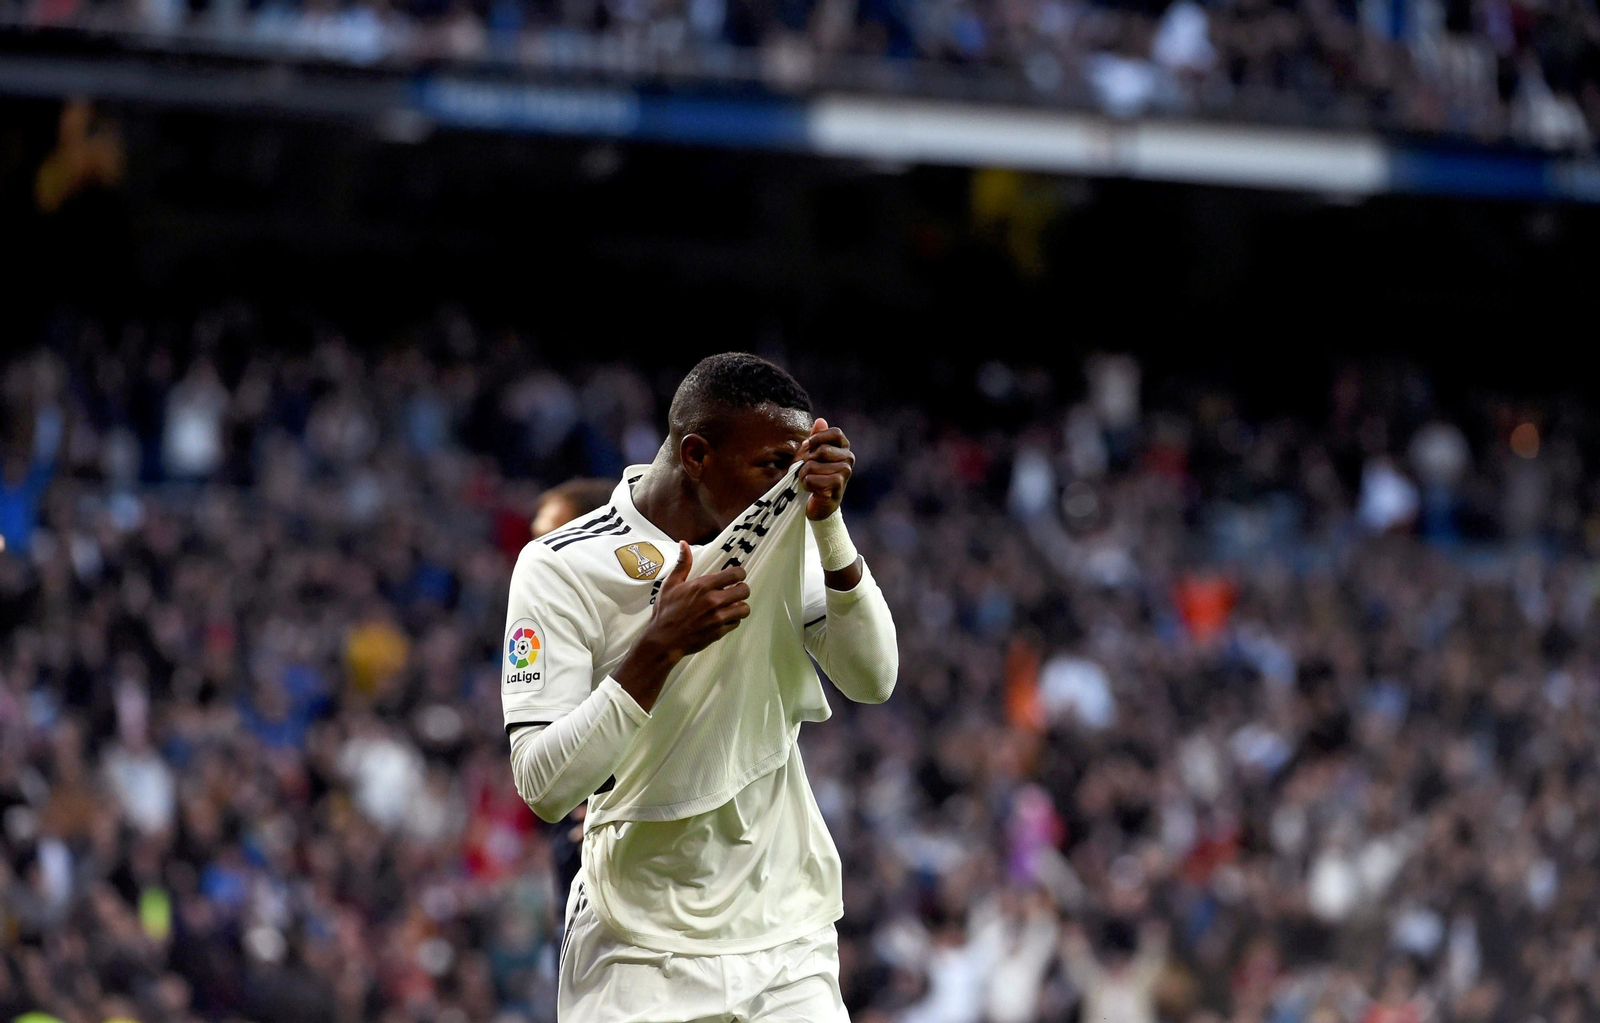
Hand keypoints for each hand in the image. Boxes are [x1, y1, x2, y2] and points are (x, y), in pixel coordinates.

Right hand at [614, 542, 749, 710]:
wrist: (663, 639)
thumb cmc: (666, 611)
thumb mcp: (671, 584)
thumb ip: (682, 564)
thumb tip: (684, 544)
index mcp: (703, 586)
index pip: (735, 574)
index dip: (739, 573)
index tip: (735, 576)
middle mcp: (714, 600)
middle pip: (744, 590)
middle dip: (741, 589)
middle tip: (735, 591)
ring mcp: (718, 617)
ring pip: (744, 608)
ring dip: (740, 606)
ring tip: (732, 605)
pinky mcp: (719, 631)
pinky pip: (736, 623)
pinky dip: (733, 620)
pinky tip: (724, 618)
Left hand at [797, 418, 854, 519]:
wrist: (818, 504)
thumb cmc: (814, 476)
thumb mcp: (811, 455)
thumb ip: (816, 438)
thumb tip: (820, 420)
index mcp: (844, 448)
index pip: (836, 433)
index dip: (818, 438)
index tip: (807, 446)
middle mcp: (848, 458)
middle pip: (821, 450)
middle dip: (806, 460)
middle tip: (806, 469)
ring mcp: (845, 472)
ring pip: (813, 465)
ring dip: (804, 474)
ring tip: (809, 481)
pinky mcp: (837, 486)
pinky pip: (811, 479)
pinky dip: (805, 484)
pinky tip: (811, 489)